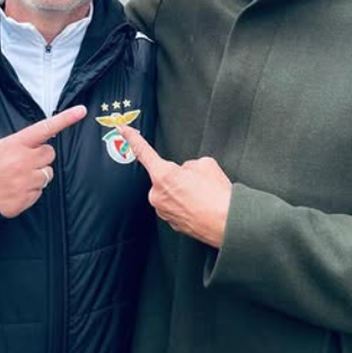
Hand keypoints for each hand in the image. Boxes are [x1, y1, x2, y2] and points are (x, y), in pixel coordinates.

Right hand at [0, 105, 86, 217]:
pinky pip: (39, 192)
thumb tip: (40, 144)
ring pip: (47, 174)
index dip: (65, 119)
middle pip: (50, 154)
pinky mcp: (28, 198)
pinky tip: (16, 191)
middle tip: (24, 163)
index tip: (81, 111)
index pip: (45, 128)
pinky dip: (31, 192)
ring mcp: (27, 180)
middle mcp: (24, 160)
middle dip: (41, 158)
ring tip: (18, 179)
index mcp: (16, 144)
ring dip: (37, 176)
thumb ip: (21, 144)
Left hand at [117, 125, 231, 248]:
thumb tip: (184, 173)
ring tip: (203, 197)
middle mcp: (158, 195)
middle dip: (178, 176)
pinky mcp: (172, 224)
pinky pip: (176, 206)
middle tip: (199, 183)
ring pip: (170, 192)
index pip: (143, 152)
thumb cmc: (218, 196)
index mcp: (163, 176)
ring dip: (183, 192)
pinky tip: (201, 207)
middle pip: (164, 176)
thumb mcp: (205, 164)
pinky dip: (187, 204)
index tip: (122, 129)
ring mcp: (164, 211)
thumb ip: (187, 165)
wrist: (229, 224)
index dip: (132, 138)